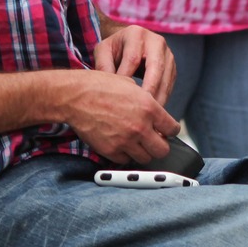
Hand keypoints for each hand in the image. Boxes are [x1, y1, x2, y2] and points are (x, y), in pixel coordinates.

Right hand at [64, 69, 180, 164]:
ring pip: (145, 159)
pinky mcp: (110, 150)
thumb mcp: (131, 86)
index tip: (167, 131)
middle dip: (160, 146)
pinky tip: (122, 146)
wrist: (75, 96)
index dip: (171, 131)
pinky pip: (125, 160)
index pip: (172, 129)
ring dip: (143, 152)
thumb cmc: (100, 86)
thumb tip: (154, 114)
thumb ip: (146, 101)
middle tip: (154, 141)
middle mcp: (140, 127)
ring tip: (137, 144)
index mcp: (148, 108)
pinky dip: (125, 155)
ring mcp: (125, 141)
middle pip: (162, 150)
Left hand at [93, 24, 176, 104]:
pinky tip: (154, 111)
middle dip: (149, 90)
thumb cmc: (114, 49)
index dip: (127, 79)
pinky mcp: (172, 66)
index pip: (133, 59)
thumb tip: (109, 89)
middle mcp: (156, 41)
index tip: (119, 98)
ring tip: (149, 115)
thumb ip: (103, 66)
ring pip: (166, 78)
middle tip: (142, 110)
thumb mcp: (103, 52)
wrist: (128, 41)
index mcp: (136, 34)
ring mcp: (168, 54)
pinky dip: (163, 98)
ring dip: (159, 97)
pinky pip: (169, 84)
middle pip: (156, 68)